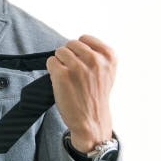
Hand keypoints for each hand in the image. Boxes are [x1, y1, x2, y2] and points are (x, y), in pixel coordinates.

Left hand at [46, 34, 116, 151]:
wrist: (92, 121)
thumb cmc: (96, 96)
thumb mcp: (107, 72)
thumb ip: (97, 55)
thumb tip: (77, 42)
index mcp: (109, 57)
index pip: (85, 38)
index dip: (80, 50)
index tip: (83, 63)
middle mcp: (95, 60)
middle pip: (71, 44)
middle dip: (69, 56)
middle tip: (74, 73)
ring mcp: (78, 67)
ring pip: (60, 51)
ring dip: (60, 63)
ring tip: (68, 77)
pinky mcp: (62, 75)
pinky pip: (51, 61)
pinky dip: (52, 70)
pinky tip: (60, 81)